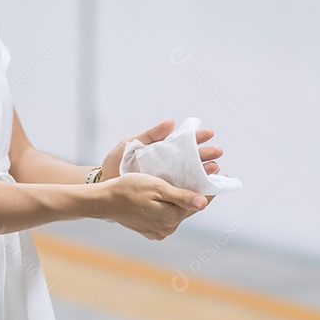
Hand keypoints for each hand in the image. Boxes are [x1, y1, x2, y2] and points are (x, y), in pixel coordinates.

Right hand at [98, 172, 207, 239]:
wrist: (104, 201)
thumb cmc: (129, 189)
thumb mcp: (157, 187)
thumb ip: (182, 196)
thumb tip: (205, 203)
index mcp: (172, 218)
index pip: (199, 202)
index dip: (211, 187)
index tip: (221, 174)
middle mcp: (168, 228)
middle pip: (189, 207)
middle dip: (197, 191)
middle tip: (206, 172)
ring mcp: (158, 231)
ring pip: (177, 211)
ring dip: (183, 198)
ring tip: (188, 181)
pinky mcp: (149, 230)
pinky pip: (166, 216)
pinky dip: (170, 205)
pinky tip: (169, 193)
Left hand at [99, 118, 223, 181]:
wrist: (102, 186)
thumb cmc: (115, 164)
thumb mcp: (129, 145)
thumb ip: (149, 135)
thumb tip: (171, 123)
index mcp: (160, 152)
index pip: (182, 143)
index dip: (196, 138)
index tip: (208, 133)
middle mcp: (166, 166)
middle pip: (190, 160)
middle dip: (205, 156)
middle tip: (217, 153)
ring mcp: (165, 181)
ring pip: (189, 177)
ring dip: (203, 172)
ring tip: (215, 168)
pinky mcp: (162, 196)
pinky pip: (180, 193)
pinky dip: (194, 191)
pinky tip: (204, 190)